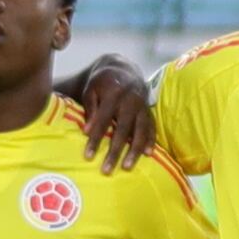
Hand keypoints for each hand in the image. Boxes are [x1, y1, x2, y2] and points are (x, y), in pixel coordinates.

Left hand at [69, 57, 154, 173]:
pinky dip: (150, 140)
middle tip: (107, 170)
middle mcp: (131, 101)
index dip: (96, 139)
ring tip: (127, 167)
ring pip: (140, 131)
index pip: (103, 120)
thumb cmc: (102, 83)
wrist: (123, 69)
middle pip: (123, 130)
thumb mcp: (91, 90)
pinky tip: (148, 154)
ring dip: (134, 150)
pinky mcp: (149, 110)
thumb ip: (90, 109)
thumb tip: (87, 132)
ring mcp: (143, 106)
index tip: (88, 156)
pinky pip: (152, 127)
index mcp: (114, 94)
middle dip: (115, 151)